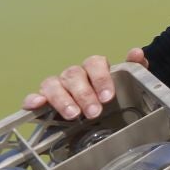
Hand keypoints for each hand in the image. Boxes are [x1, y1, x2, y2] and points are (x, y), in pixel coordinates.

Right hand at [25, 48, 146, 119]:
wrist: (99, 116)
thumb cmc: (111, 96)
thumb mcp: (128, 84)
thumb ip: (134, 68)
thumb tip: (136, 53)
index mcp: (93, 68)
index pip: (94, 63)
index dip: (101, 78)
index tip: (108, 97)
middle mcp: (73, 75)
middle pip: (74, 75)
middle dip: (84, 94)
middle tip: (94, 112)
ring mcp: (57, 86)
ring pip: (53, 84)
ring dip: (62, 99)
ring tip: (73, 115)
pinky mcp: (42, 101)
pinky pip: (34, 96)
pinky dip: (33, 99)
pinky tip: (37, 104)